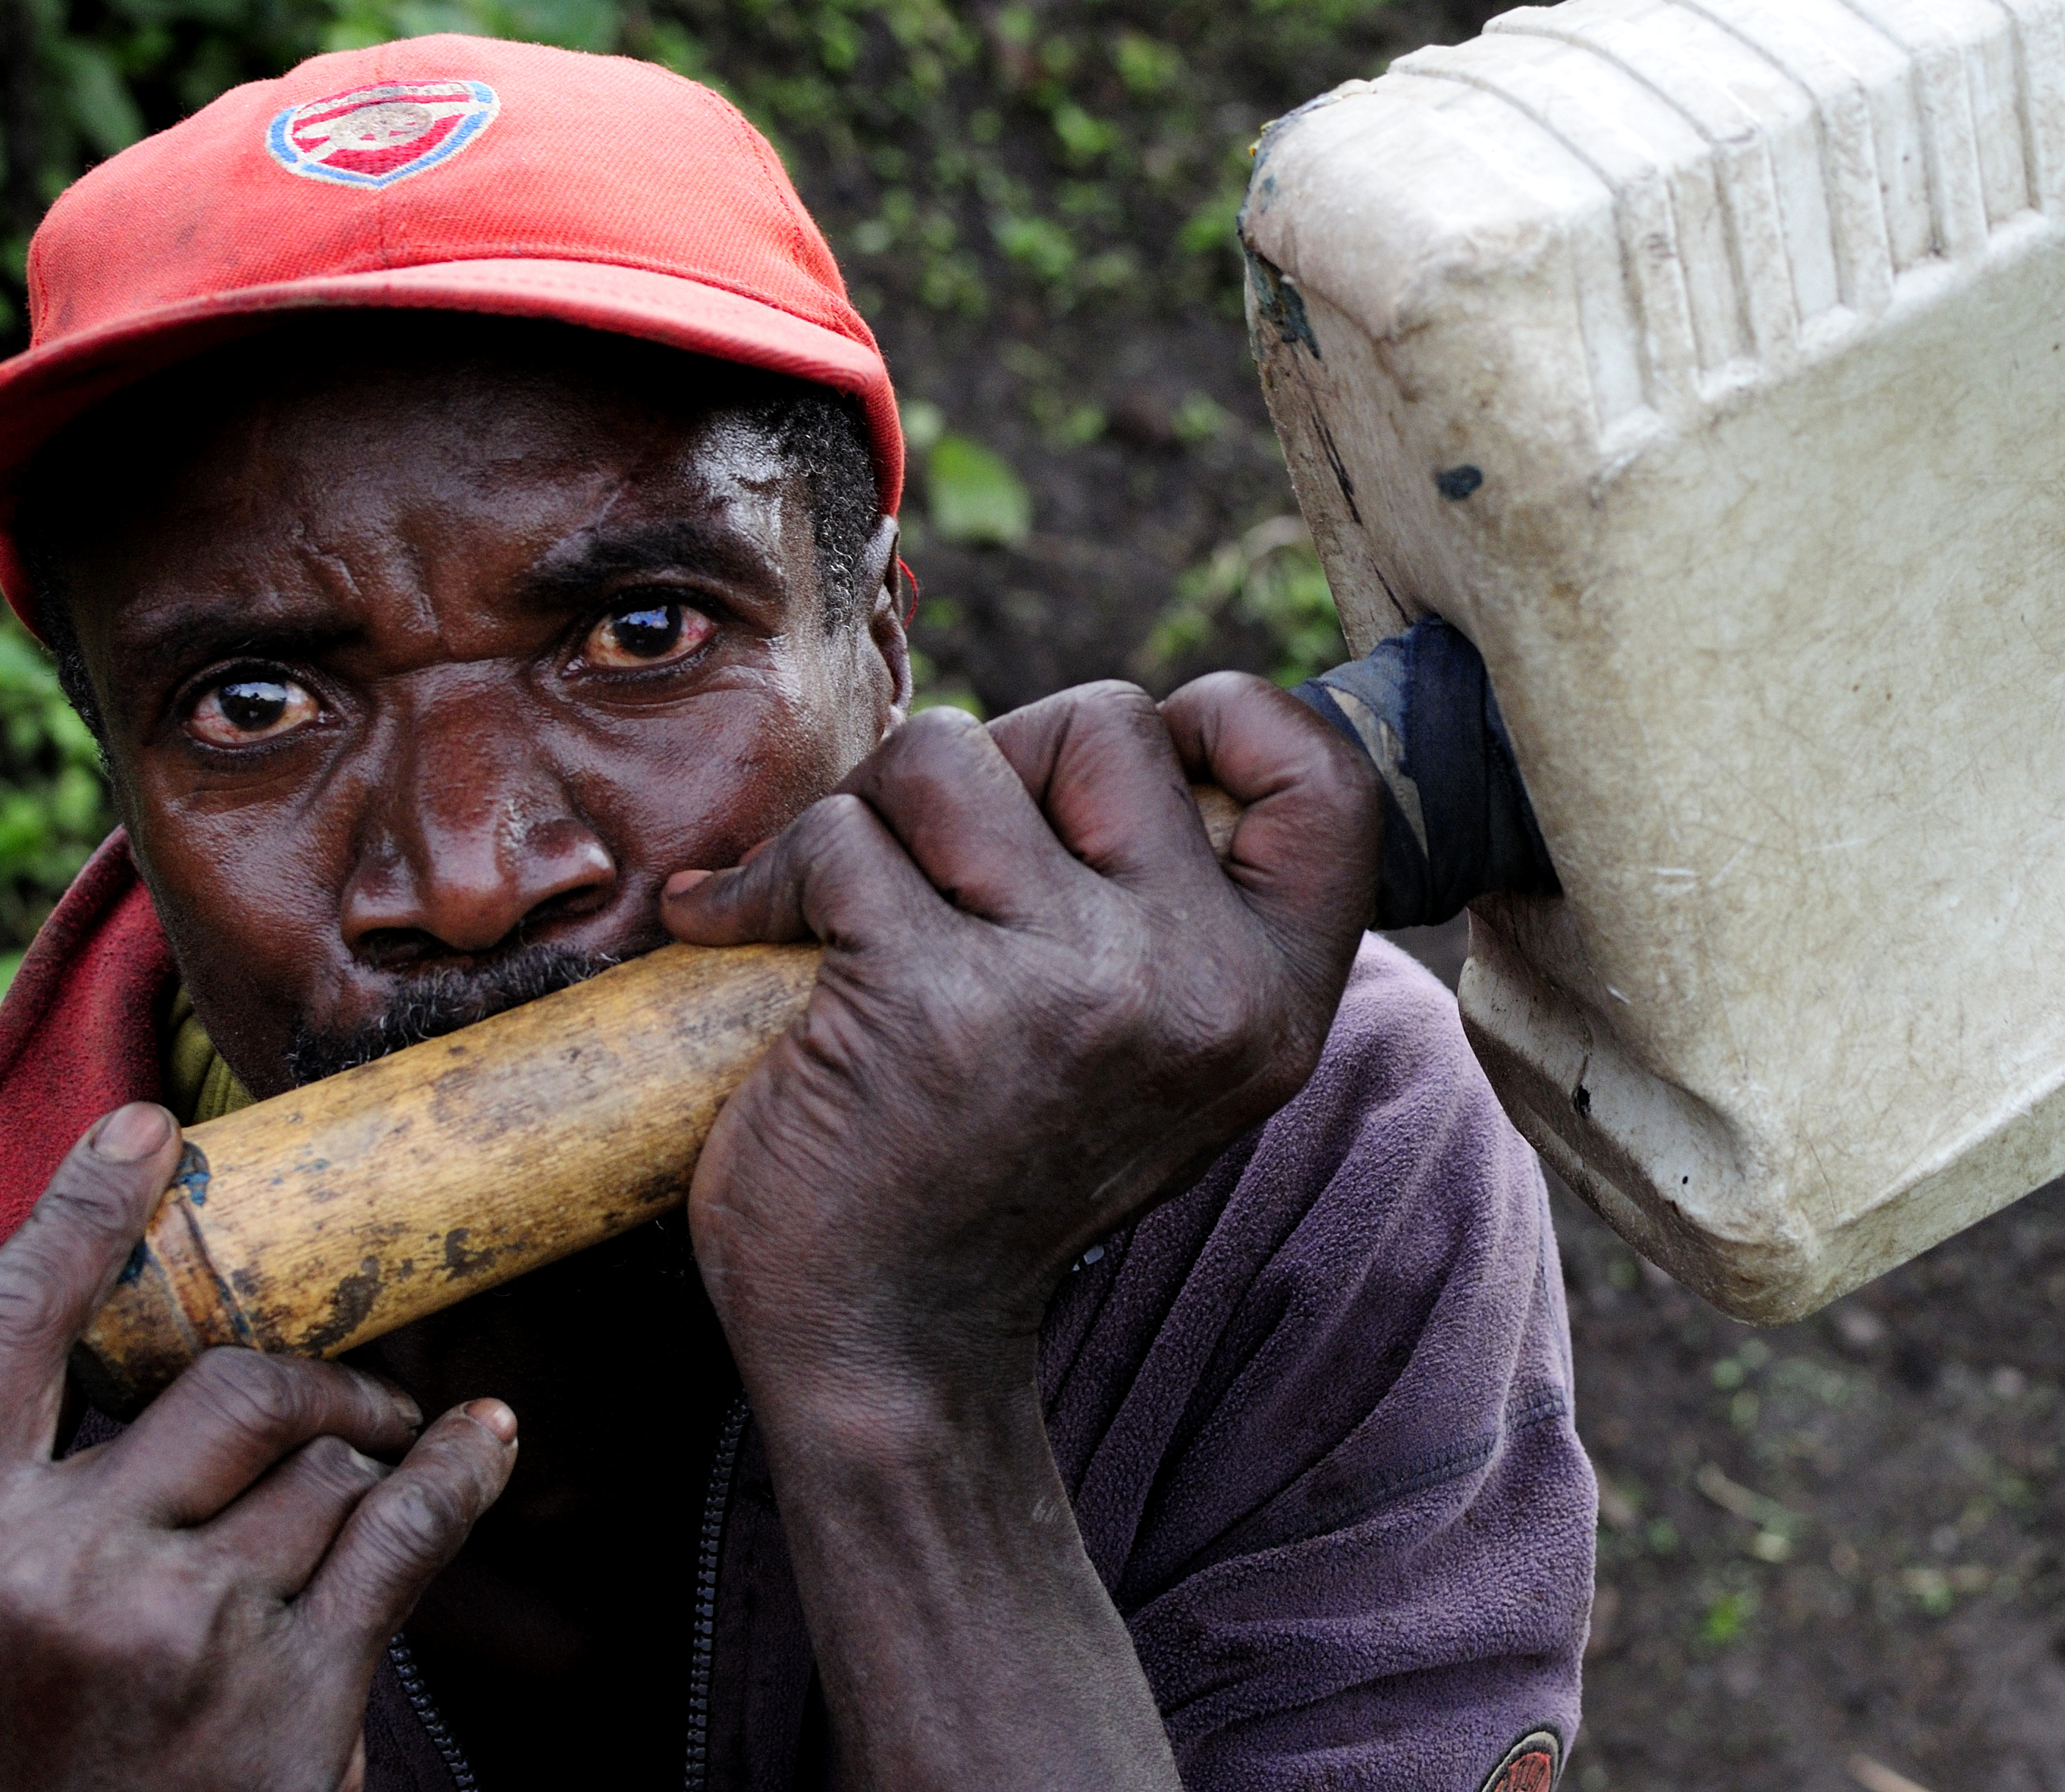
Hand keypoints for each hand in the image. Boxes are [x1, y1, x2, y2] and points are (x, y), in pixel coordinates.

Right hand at [0, 1103, 519, 1791]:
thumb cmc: (10, 1759)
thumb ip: (10, 1485)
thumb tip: (115, 1318)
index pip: (8, 1328)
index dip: (79, 1209)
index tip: (147, 1128)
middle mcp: (46, 1578)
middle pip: (225, 1385)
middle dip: (311, 1381)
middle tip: (348, 1399)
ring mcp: (175, 1633)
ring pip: (323, 1464)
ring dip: (364, 1463)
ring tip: (372, 1484)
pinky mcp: (290, 1690)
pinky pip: (404, 1531)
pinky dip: (461, 1474)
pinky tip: (485, 1449)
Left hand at [660, 672, 1377, 1425]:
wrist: (889, 1346)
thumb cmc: (997, 1163)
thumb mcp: (1156, 1049)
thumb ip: (1177, 905)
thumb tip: (1118, 727)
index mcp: (1272, 996)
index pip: (1323, 773)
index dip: (1223, 718)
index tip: (1110, 778)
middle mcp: (1197, 985)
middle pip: (1103, 723)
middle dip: (996, 765)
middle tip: (939, 868)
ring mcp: (1070, 986)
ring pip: (950, 757)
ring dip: (869, 816)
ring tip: (842, 907)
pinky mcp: (928, 996)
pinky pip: (836, 838)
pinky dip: (762, 881)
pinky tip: (741, 938)